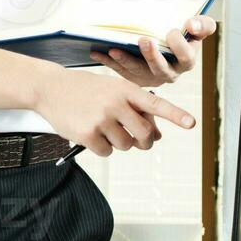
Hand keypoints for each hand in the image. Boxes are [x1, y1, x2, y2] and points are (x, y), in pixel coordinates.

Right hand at [32, 67, 195, 156]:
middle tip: (137, 138)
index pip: (155, 103)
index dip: (174, 114)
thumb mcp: (112, 90)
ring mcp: (101, 119)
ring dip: (119, 142)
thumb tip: (158, 136)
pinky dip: (101, 147)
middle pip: (144, 134)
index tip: (191, 123)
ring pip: (126, 145)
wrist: (50, 88)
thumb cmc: (85, 90)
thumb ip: (135, 109)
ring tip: (104, 127)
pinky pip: (107, 152)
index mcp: (125, 90)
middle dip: (144, 141)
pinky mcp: (87, 134)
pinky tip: (90, 133)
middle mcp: (115, 103)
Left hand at [88, 16, 216, 88]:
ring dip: (125, 61)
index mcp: (186, 61)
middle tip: (143, 40)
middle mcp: (169, 73)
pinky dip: (108, 62)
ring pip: (137, 73)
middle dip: (152, 56)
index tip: (172, 32)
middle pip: (161, 69)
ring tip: (113, 49)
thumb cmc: (183, 33)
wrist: (166, 42)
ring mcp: (150, 78)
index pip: (186, 57)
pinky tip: (96, 51)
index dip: (180, 46)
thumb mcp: (198, 27)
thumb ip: (202, 25)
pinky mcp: (134, 78)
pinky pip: (120, 71)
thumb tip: (192, 25)